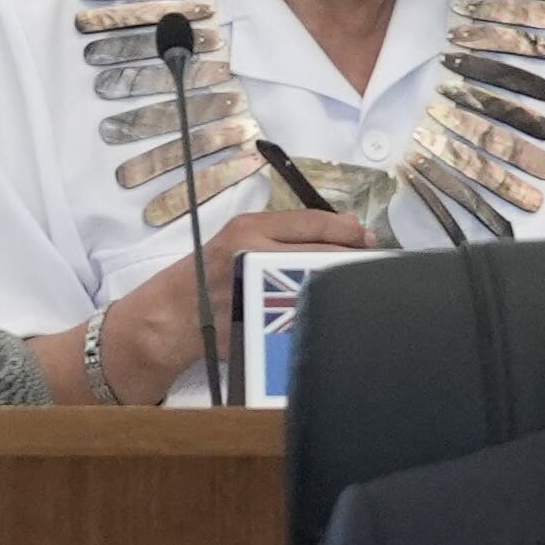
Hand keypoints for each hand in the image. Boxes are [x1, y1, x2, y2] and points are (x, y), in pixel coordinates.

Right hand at [98, 205, 375, 400]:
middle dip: (350, 261)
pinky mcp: (254, 322)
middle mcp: (251, 253)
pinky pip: (298, 318)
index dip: (345, 229)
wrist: (172, 316)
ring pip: (314, 285)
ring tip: (356, 293)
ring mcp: (254, 290)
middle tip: (372, 268)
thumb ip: (284, 235)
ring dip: (338, 289)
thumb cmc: (211, 275)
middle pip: (318, 253)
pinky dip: (319, 316)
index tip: (368, 237)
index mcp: (249, 228)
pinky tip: (332, 318)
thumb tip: (347, 231)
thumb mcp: (241, 241)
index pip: (309, 221)